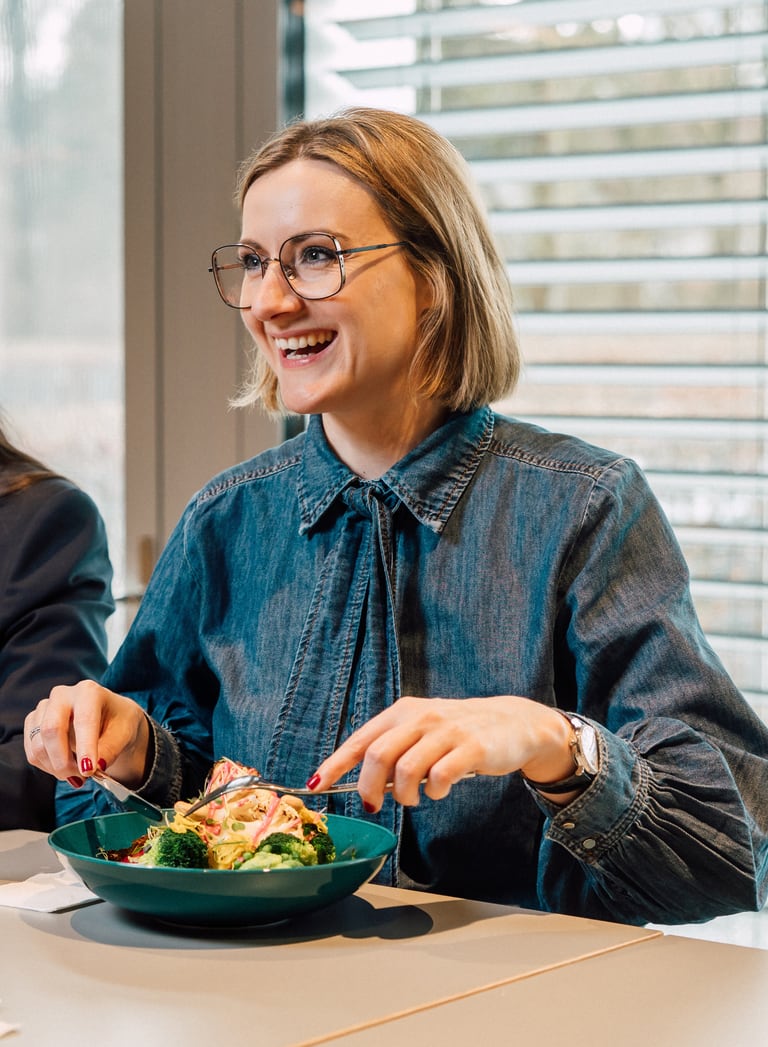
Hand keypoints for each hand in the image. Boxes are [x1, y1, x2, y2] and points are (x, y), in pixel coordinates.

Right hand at [24, 680, 150, 788]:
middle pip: (51, 729)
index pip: (83, 719)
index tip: (88, 770)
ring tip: (78, 773)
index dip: (85, 747)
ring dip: (57, 767)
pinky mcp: (33, 723)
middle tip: (82, 777)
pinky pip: (32, 752)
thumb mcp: (125, 732)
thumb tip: (97, 765)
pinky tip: (66, 766)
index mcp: (89, 691)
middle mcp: (62, 695)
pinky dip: (48, 767)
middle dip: (64, 761)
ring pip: (38, 745)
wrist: (108, 718)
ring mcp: (44, 708)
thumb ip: (112, 748)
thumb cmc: (117, 722)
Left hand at [308, 694, 577, 810]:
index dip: (335, 765)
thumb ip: (394, 749)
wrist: (512, 722)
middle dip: (369, 787)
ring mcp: (447, 731)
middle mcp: (421, 717)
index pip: (360, 740)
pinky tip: (439, 790)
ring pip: (406, 770)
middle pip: (378, 756)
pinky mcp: (472, 748)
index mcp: (403, 712)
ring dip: (404, 794)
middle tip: (373, 805)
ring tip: (413, 798)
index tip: (316, 786)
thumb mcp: (422, 729)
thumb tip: (364, 784)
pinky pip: (440, 777)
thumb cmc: (459, 732)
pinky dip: (434, 791)